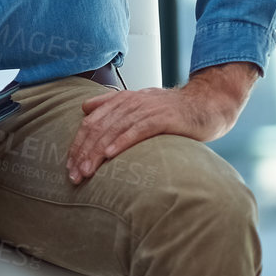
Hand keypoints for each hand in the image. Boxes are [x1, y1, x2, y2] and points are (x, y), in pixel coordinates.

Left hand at [65, 62, 257, 183]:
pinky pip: (137, 130)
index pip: (90, 123)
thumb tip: (85, 108)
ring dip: (96, 152)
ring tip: (86, 172)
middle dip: (82, 152)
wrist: (207, 105)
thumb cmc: (172, 111)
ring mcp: (145, 109)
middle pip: (97, 127)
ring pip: (112, 130)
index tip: (69, 166)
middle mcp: (129, 102)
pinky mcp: (162, 118)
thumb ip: (112, 105)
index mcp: (121, 100)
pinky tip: (109, 154)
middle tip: (73, 175)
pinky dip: (121, 141)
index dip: (77, 144)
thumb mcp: (139, 105)